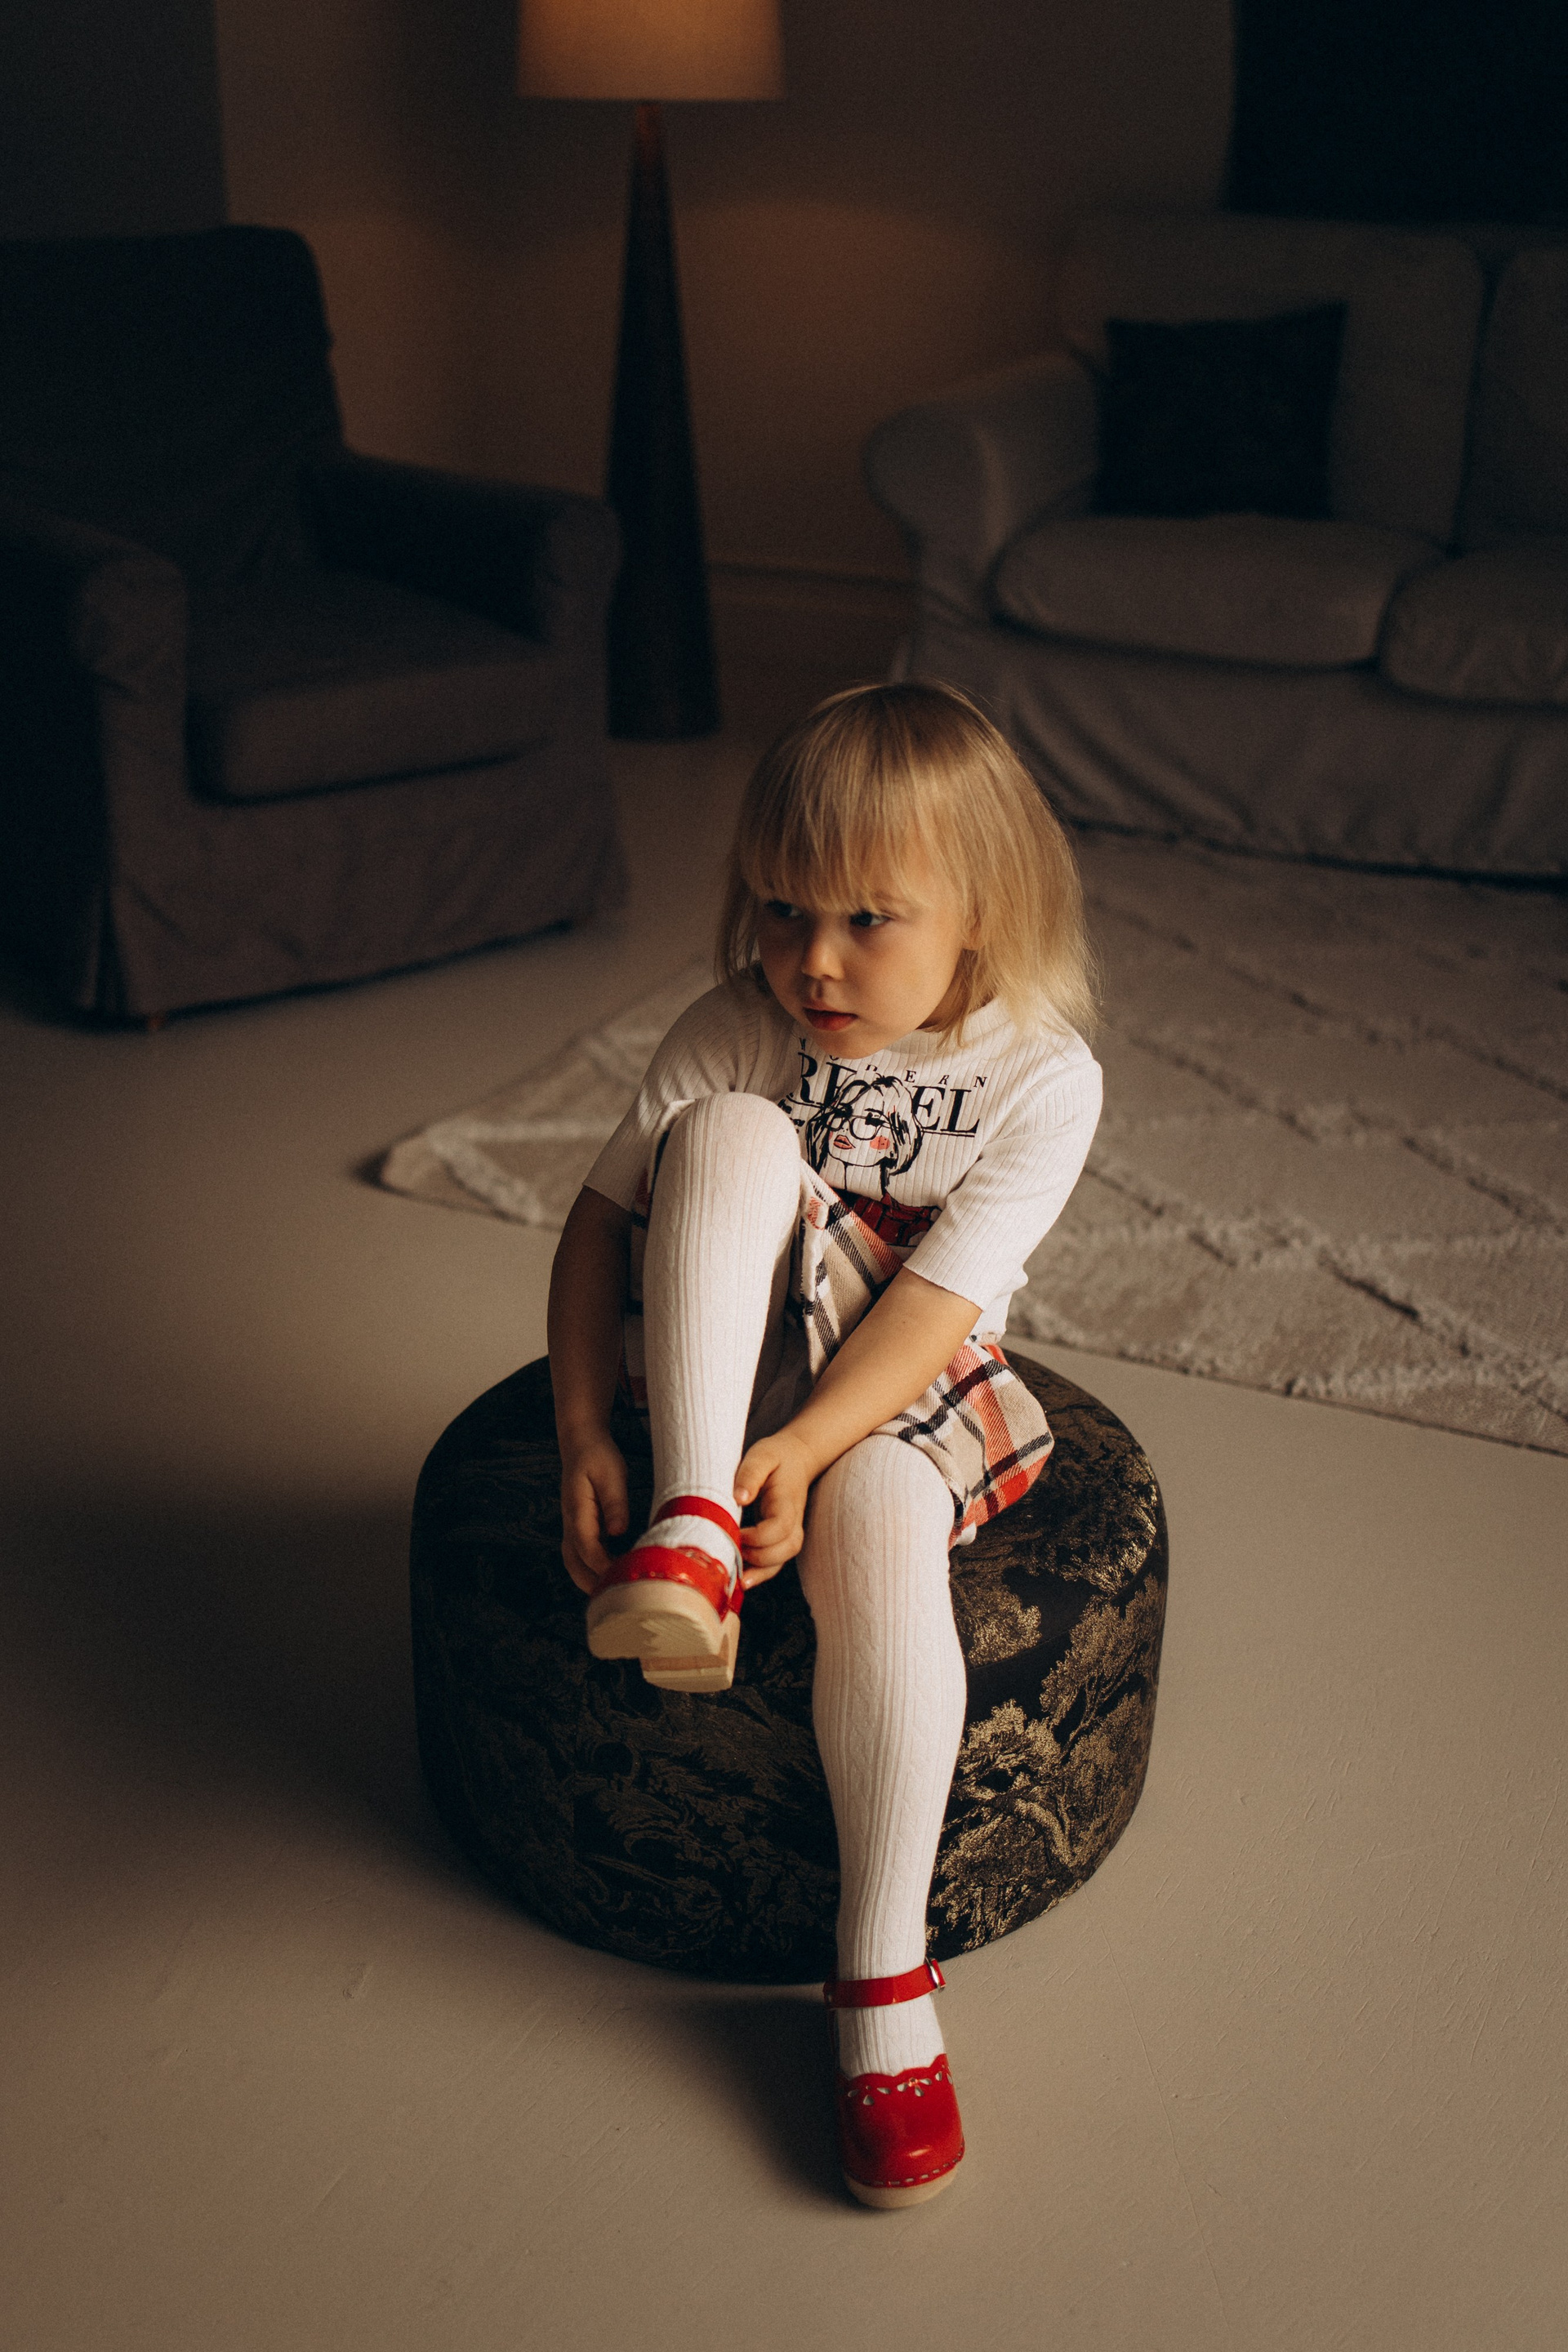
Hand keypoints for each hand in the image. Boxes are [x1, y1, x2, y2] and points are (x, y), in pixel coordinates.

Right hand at [559, 1428, 629, 1593]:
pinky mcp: (580, 1524)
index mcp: (577, 1510)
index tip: (622, 1577)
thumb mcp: (611, 1473)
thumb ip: (615, 1502)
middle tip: (614, 1600)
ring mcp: (572, 1524)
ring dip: (588, 1579)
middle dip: (591, 1583)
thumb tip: (618, 1531)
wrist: (581, 1442)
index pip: (587, 1547)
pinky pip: (580, 1552)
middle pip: (573, 1562)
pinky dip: (591, 1567)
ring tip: (611, 1594)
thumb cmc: (598, 1455)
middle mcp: (570, 1521)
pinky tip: (610, 1573)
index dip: (603, 1566)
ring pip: (574, 1560)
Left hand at [733, 1427, 814, 1584]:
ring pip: (781, 1560)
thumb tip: (739, 1497)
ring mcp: (789, 1531)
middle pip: (785, 1549)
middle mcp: (793, 1520)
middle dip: (759, 1557)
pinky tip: (741, 1579)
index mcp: (787, 1501)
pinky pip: (775, 1562)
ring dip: (760, 1571)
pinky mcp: (780, 1538)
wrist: (797, 1458)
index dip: (758, 1536)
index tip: (736, 1531)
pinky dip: (760, 1573)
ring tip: (737, 1578)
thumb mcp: (761, 1455)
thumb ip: (751, 1473)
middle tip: (733, 1549)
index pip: (780, 1527)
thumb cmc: (776, 1456)